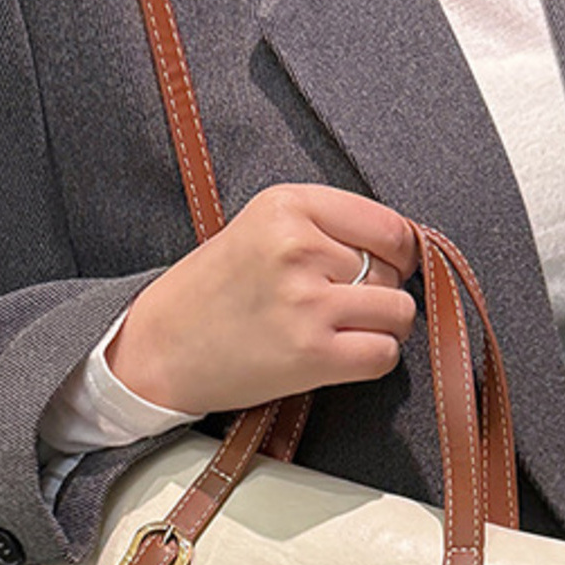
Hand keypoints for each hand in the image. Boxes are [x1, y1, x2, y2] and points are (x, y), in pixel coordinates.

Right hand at [105, 184, 419, 414]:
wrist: (158, 347)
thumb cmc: (212, 292)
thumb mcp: (261, 229)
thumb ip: (326, 227)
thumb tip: (406, 248)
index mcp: (287, 206)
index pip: (387, 225)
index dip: (400, 252)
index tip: (389, 265)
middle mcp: (298, 247)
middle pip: (392, 270)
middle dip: (379, 290)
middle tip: (338, 304)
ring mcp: (306, 301)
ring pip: (397, 312)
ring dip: (383, 327)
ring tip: (343, 329)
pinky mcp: (310, 352)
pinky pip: (383, 354)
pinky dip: (373, 358)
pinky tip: (341, 355)